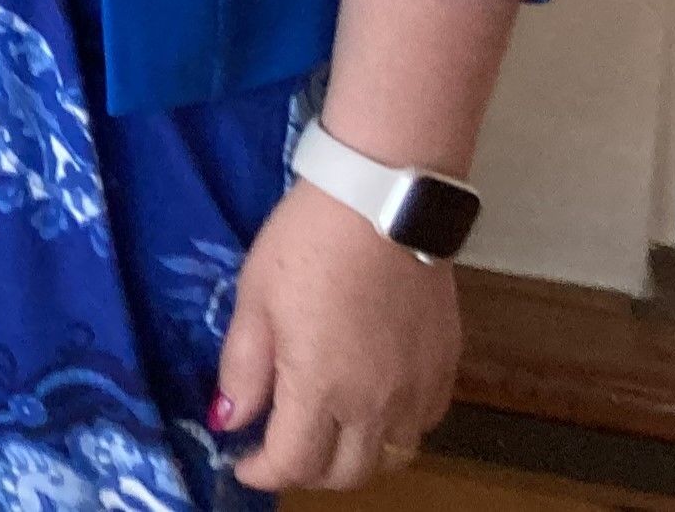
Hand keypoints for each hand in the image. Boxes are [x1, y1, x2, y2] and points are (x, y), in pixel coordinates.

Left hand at [216, 178, 460, 489]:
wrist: (382, 201)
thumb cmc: (307, 244)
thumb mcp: (254, 299)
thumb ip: (243, 368)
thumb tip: (228, 419)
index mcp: (321, 388)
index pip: (294, 464)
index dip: (263, 473)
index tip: (243, 463)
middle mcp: (376, 402)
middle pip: (349, 473)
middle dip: (308, 473)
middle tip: (282, 449)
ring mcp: (417, 388)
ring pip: (393, 457)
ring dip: (356, 457)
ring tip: (327, 432)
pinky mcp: (446, 366)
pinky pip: (424, 424)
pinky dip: (396, 430)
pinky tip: (373, 404)